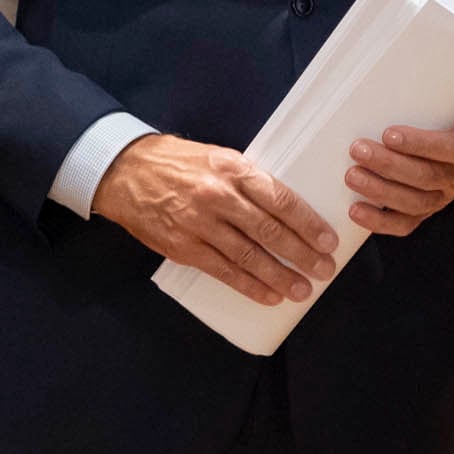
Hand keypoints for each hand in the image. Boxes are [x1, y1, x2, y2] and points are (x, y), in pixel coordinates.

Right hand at [93, 133, 337, 306]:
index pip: (280, 199)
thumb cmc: (179, 163)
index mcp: (234, 169)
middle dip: (301, 254)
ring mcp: (199, 224)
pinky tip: (268, 295)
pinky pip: (222, 271)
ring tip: (302, 289)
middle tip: (324, 270)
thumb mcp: (219, 158)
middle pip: (269, 231)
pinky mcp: (183, 247)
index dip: (307, 223)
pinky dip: (248, 286)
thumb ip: (250, 181)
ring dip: (279, 276)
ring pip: (248, 256)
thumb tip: (288, 209)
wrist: (125, 171)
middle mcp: (218, 196)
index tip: (327, 241)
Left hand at [345, 116, 453, 236]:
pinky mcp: (425, 214)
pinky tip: (355, 210)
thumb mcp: (447, 109)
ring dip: (379, 190)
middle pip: (425, 176)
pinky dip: (378, 221)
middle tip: (358, 150)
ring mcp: (441, 199)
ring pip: (413, 202)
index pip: (450, 148)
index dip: (419, 144)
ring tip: (352, 175)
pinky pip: (404, 225)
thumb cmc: (447, 123)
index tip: (388, 134)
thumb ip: (424, 104)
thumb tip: (379, 88)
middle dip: (388, 165)